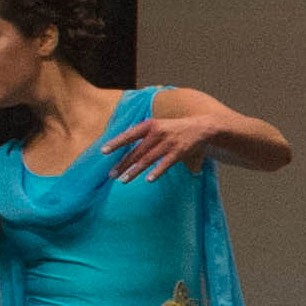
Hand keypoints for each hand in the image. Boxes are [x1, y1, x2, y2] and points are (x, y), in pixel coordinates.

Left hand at [109, 107, 238, 178]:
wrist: (202, 127)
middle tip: (111, 175)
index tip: (103, 151)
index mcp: (150, 125)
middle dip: (122, 163)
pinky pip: (165, 163)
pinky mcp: (179, 152)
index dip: (116, 143)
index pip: (129, 134)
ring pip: (147, 159)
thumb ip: (141, 133)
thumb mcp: (157, 125)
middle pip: (136, 151)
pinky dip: (157, 171)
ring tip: (123, 180)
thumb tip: (121, 141)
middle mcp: (157, 133)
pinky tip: (148, 179)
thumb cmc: (175, 128)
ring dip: (134, 170)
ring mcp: (168, 143)